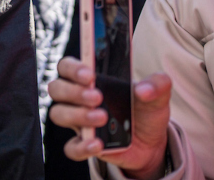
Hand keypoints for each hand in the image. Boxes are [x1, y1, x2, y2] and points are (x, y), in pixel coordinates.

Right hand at [48, 57, 171, 179]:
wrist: (152, 143)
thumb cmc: (145, 111)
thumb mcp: (157, 94)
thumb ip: (157, 84)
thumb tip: (144, 90)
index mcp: (89, 79)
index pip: (67, 66)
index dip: (72, 68)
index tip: (90, 75)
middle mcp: (78, 98)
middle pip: (56, 88)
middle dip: (73, 91)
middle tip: (97, 97)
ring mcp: (79, 122)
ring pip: (58, 114)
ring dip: (77, 115)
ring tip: (102, 118)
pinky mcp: (84, 145)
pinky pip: (71, 147)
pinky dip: (81, 146)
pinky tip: (98, 144)